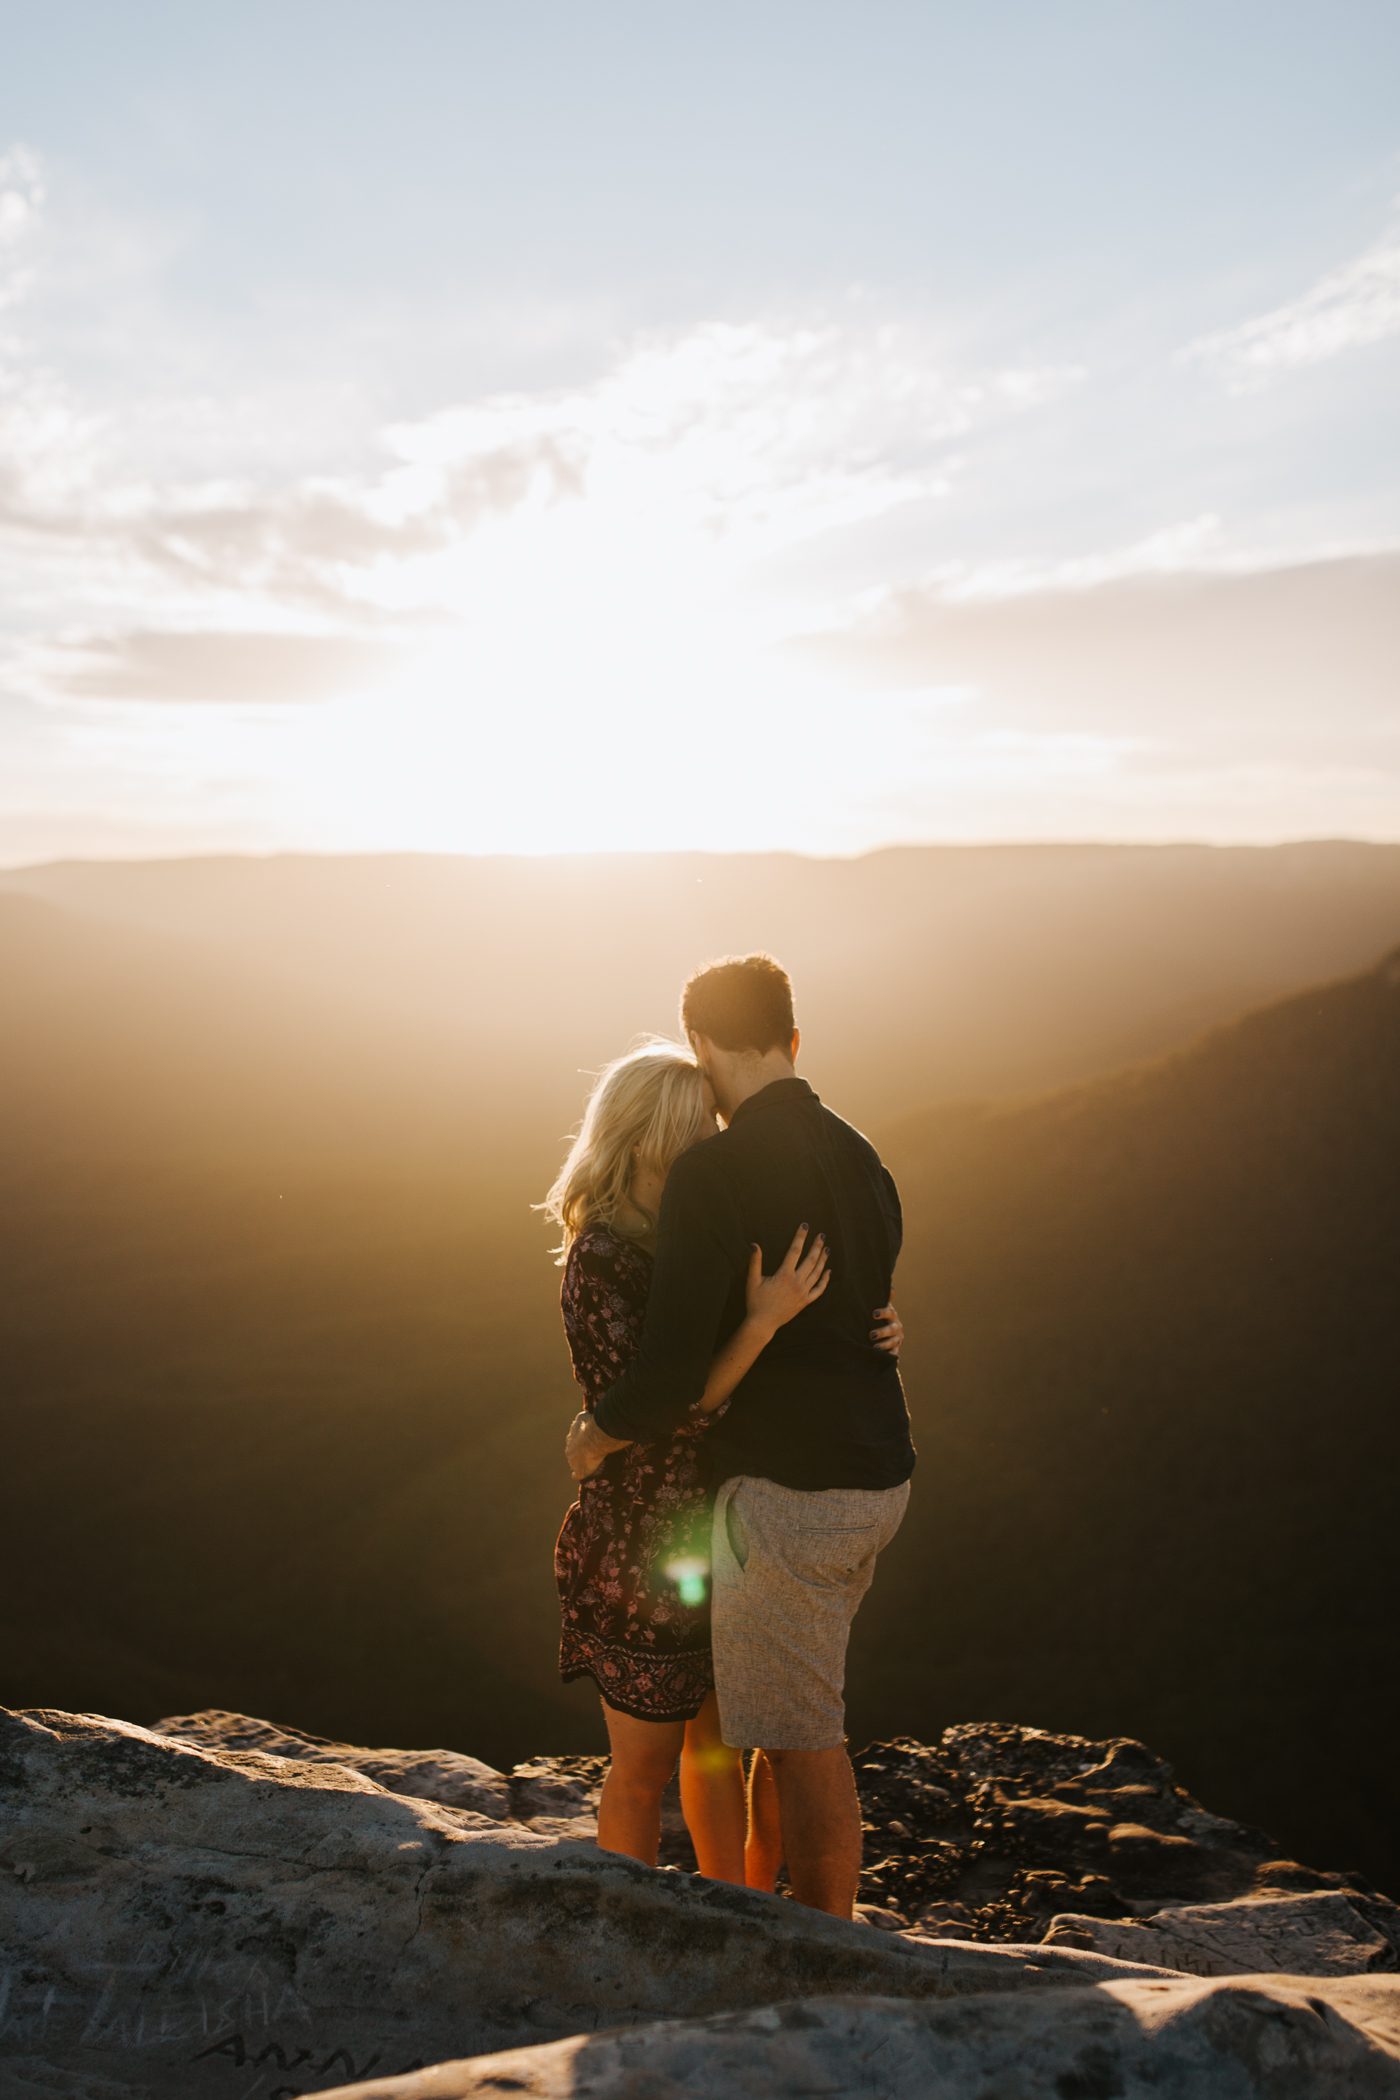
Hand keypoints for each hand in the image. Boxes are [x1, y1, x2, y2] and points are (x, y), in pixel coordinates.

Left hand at [565, 1409, 625, 1481]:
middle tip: (589, 1452)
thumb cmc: (590, 1426)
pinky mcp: (580, 1471)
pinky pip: (577, 1476)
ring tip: (590, 1463)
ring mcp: (573, 1462)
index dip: (580, 1442)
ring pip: (574, 1463)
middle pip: (572, 1453)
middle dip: (579, 1453)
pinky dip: (578, 1475)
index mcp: (570, 1439)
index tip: (586, 1442)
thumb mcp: (582, 1417)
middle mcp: (569, 1450)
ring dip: (580, 1463)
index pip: (573, 1442)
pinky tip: (582, 1475)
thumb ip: (581, 1420)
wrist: (594, 1438)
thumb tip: (582, 1417)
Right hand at [745, 1224, 830, 1339]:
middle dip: (817, 1246)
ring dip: (823, 1260)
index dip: (800, 1236)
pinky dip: (825, 1280)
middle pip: (810, 1260)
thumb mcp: (752, 1280)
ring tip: (827, 1249)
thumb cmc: (755, 1301)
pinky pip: (819, 1290)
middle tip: (822, 1235)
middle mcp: (796, 1282)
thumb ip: (755, 1262)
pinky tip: (828, 1271)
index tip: (805, 1225)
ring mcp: (803, 1293)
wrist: (762, 1323)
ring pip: (817, 1273)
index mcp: (784, 1275)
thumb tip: (754, 1245)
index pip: (795, 1250)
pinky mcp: (805, 1302)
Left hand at [871, 1302, 902, 1356]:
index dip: (883, 1313)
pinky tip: (883, 1357)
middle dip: (882, 1332)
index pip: (890, 1312)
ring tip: (875, 1348)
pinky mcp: (895, 1348)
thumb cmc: (877, 1317)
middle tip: (871, 1335)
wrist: (883, 1331)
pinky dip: (890, 1355)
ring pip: (894, 1342)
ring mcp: (897, 1338)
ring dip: (885, 1345)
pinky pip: (894, 1353)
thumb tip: (891, 1289)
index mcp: (892, 1315)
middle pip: (891, 1329)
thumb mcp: (879, 1307)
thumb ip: (883, 1299)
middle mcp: (896, 1327)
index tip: (873, 1314)